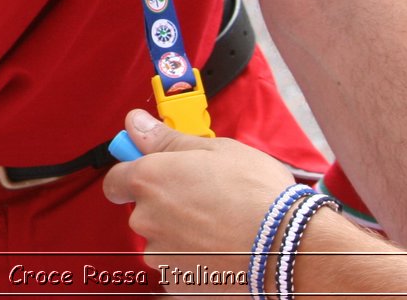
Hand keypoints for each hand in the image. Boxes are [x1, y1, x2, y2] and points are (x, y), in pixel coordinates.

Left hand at [103, 109, 296, 290]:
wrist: (291, 251)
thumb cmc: (258, 196)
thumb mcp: (216, 150)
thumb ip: (168, 139)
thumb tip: (136, 123)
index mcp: (149, 180)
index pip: (115, 180)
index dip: (133, 176)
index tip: (152, 175)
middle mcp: (147, 220)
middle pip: (143, 212)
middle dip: (166, 207)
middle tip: (205, 202)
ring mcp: (162, 257)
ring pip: (163, 243)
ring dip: (182, 237)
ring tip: (222, 230)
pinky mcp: (180, 285)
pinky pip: (180, 268)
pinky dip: (196, 262)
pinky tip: (224, 252)